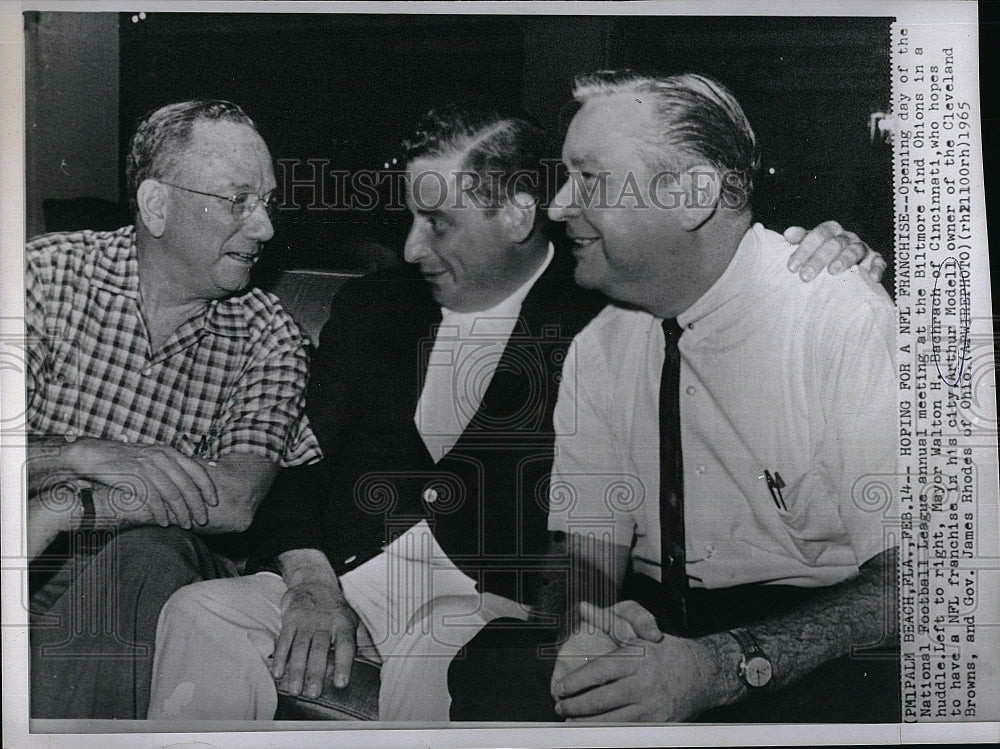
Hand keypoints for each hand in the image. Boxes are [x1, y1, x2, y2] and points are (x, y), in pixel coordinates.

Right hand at [66, 438, 216, 527]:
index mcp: (169, 452)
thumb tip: (187, 487)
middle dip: (197, 505)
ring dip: (181, 512)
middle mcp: (162, 457)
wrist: (93, 455)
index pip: (197, 470)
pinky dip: (161, 513)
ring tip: (185, 525)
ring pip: (172, 493)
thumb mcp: (150, 458)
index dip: (208, 487)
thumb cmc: (124, 460)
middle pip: (187, 485)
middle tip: (202, 521)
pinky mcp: (134, 476)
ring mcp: (148, 466)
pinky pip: (153, 498)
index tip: (214, 502)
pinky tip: (164, 523)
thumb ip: (168, 468)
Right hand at [271, 579, 359, 697]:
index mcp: (343, 625)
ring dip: (297, 670)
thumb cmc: (336, 609)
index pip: (345, 646)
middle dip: (316, 672)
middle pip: (320, 650)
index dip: (344, 665)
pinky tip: (278, 673)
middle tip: (314, 693)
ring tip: (297, 690)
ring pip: (300, 648)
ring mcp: (306, 621)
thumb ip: (364, 642)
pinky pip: (284, 640)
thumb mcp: (353, 620)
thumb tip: (378, 662)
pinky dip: (280, 657)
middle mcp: (325, 623)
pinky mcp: (290, 620)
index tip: (341, 683)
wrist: (314, 582)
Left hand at [551, 601, 717, 721]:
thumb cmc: (667, 652)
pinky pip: (626, 732)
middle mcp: (643, 683)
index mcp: (636, 658)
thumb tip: (584, 607)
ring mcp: (651, 706)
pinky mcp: (658, 723)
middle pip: (600, 699)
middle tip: (561, 706)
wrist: (704, 674)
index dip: (575, 682)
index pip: (597, 672)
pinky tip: (594, 730)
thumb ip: (608, 622)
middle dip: (575, 706)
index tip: (560, 689)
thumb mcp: (639, 633)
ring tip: (572, 721)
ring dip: (586, 723)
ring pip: (610, 720)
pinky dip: (607, 732)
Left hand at [785, 221, 886, 282]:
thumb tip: (788, 233)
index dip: (804, 250)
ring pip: (854, 250)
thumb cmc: (821, 253)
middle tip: (805, 276)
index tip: (792, 268)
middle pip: (834, 244)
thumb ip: (800, 238)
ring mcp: (862, 247)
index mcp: (830, 231)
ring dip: (844, 260)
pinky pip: (878, 261)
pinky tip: (872, 277)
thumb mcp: (810, 244)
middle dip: (819, 260)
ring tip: (833, 271)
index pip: (817, 235)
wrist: (843, 261)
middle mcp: (846, 237)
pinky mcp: (874, 259)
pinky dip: (876, 268)